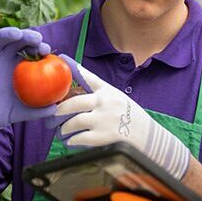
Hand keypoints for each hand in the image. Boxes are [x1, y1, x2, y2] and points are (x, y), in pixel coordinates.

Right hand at [0, 27, 54, 148]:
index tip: (47, 50)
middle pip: (18, 41)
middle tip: (38, 40)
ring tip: (19, 35)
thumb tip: (56, 109)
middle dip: (28, 37)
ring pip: (0, 38)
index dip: (39, 47)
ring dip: (10, 33)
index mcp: (17, 68)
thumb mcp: (18, 113)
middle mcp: (3, 58)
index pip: (31, 52)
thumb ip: (35, 110)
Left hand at [54, 57, 190, 178]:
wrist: (150, 138)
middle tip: (52, 116)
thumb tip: (75, 95)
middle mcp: (106, 102)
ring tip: (61, 132)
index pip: (88, 76)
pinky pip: (81, 138)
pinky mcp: (105, 136)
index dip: (73, 68)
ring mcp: (105, 119)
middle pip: (74, 102)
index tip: (62, 59)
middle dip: (59, 111)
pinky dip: (72, 140)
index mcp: (108, 91)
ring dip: (64, 128)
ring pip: (74, 122)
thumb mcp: (118, 99)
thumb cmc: (131, 118)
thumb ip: (99, 95)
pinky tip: (71, 141)